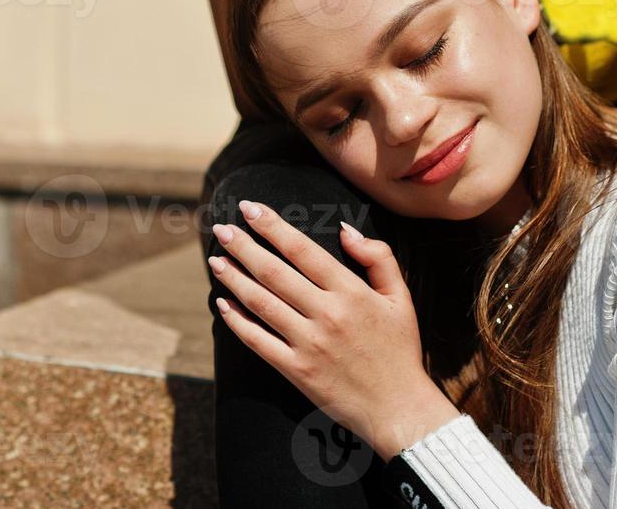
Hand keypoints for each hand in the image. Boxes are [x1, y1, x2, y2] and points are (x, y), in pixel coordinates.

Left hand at [209, 199, 459, 458]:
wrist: (398, 408)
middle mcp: (328, 314)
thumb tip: (345, 229)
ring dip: (234, 278)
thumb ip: (378, 257)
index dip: (272, 226)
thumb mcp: (400, 298)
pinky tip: (222, 304)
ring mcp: (309, 344)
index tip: (249, 208)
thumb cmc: (398, 350)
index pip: (302, 250)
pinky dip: (237, 321)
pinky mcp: (297, 370)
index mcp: (352, 292)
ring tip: (216, 259)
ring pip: (261, 302)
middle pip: (274, 272)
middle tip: (222, 229)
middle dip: (243, 246)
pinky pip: (258, 341)